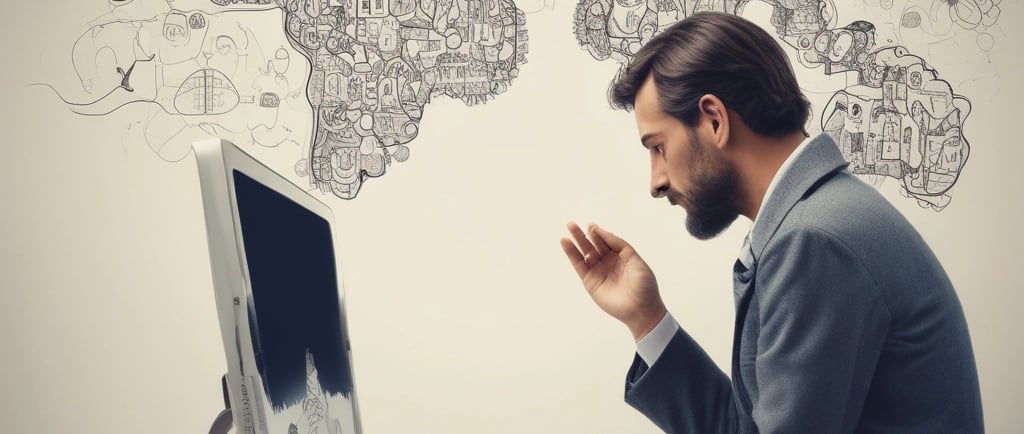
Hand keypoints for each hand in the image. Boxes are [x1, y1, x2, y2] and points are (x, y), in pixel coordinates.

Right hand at [560, 222, 666, 340]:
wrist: (642, 309)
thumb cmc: (644, 286)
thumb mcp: (635, 260)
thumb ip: (620, 245)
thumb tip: (604, 233)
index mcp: (621, 256)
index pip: (607, 241)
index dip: (599, 233)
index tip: (592, 226)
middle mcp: (608, 262)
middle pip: (593, 245)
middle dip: (584, 234)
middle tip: (573, 224)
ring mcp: (598, 271)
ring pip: (584, 253)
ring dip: (576, 241)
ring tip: (568, 228)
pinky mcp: (590, 281)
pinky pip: (579, 265)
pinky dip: (572, 254)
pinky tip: (565, 243)